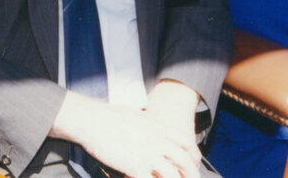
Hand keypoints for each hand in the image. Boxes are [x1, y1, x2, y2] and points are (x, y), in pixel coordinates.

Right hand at [51, 92, 200, 177]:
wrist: (93, 120)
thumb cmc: (108, 115)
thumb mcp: (134, 115)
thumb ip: (145, 123)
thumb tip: (145, 124)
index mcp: (158, 128)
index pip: (184, 142)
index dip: (193, 154)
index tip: (195, 162)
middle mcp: (157, 141)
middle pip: (183, 160)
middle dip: (192, 173)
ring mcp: (148, 155)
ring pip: (172, 175)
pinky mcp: (135, 167)